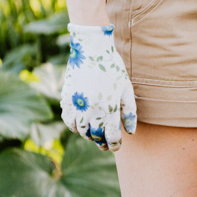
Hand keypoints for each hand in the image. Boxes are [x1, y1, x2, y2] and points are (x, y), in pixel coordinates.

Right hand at [61, 24, 136, 151]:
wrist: (91, 50)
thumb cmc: (113, 69)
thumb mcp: (127, 90)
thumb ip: (130, 112)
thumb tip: (130, 132)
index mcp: (109, 108)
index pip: (111, 136)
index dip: (114, 144)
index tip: (116, 147)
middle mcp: (91, 109)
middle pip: (95, 136)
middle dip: (101, 143)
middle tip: (105, 145)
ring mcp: (77, 104)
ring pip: (80, 131)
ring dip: (88, 135)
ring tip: (95, 135)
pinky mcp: (66, 99)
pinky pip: (68, 120)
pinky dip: (74, 126)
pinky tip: (81, 124)